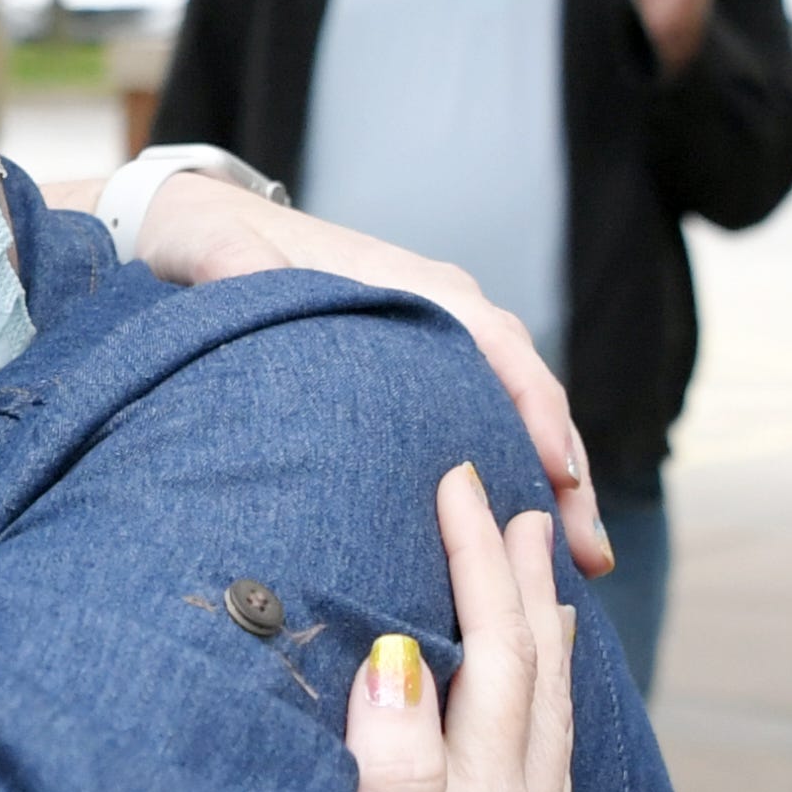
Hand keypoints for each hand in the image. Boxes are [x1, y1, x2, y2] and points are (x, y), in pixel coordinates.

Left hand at [129, 171, 615, 580]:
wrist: (202, 224)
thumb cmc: (215, 238)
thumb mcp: (219, 249)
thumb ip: (236, 266)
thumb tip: (245, 281)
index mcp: (410, 284)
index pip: (495, 342)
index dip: (533, 406)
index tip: (557, 470)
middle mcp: (441, 312)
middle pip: (526, 391)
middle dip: (565, 470)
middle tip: (589, 553)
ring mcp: (437, 346)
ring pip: (514, 416)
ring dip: (550, 484)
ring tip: (578, 567)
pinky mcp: (420, 380)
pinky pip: (482, 426)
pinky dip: (509, 478)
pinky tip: (512, 541)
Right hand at [249, 466, 583, 791]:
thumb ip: (393, 775)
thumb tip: (410, 660)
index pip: (495, 656)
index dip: (478, 562)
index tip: (461, 480)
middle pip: (540, 690)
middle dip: (526, 592)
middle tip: (518, 510)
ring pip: (551, 751)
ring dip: (546, 667)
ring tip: (545, 610)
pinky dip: (542, 752)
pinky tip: (534, 765)